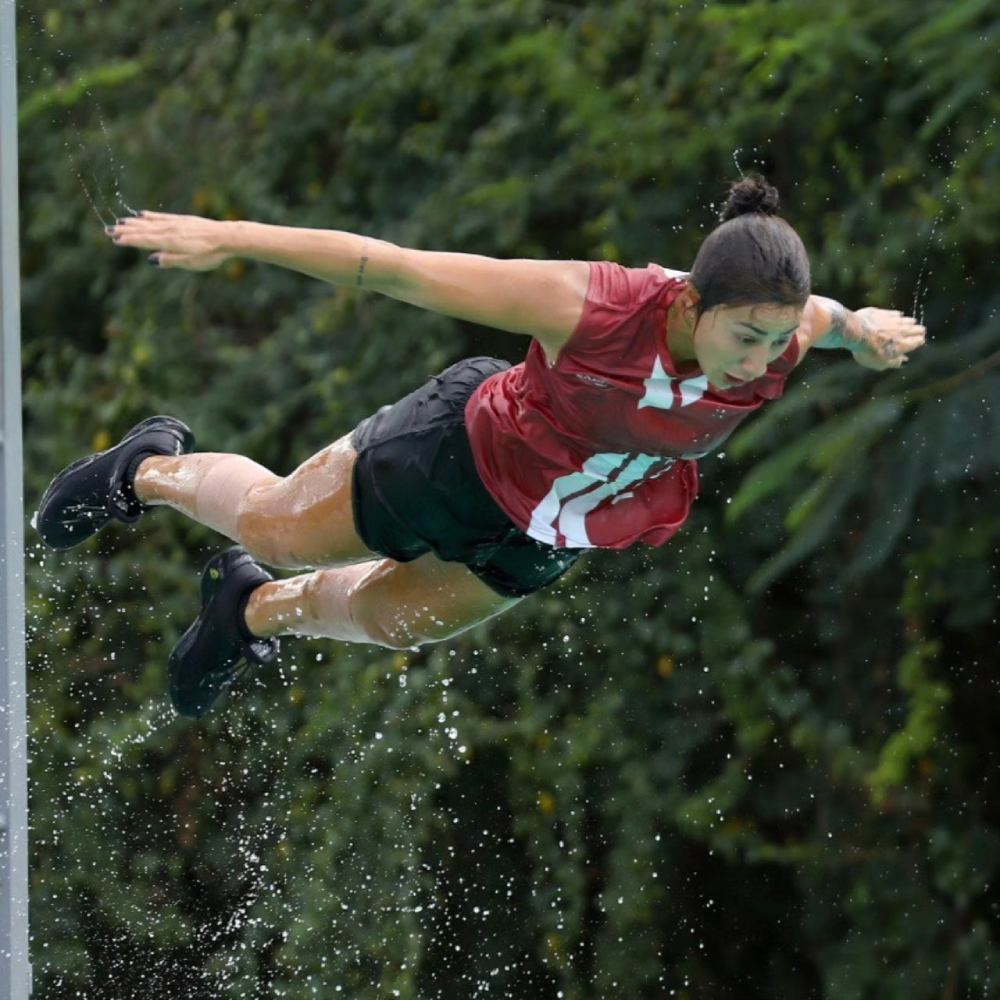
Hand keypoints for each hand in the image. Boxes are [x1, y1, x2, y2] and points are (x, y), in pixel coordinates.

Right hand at [106, 210, 233, 270]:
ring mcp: (176, 223)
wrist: (227, 237)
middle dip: (126, 231)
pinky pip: (162, 217)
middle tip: (108, 230)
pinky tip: (142, 214)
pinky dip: (151, 216)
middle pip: (144, 230)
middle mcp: (171, 230)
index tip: (115, 240)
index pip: (146, 241)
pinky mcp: (183, 220)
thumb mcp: (191, 263)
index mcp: (171, 242)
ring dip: (135, 223)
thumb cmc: (211, 254)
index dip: (130, 240)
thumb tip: (151, 260)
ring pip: (151, 222)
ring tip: (120, 222)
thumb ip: (171, 260)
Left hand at [850, 307, 926, 370]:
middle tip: (922, 330)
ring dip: (909, 322)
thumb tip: (901, 362)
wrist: (856, 332)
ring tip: (913, 322)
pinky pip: (892, 313)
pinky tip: (898, 314)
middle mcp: (899, 331)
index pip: (915, 342)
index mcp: (901, 344)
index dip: (919, 341)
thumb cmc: (868, 351)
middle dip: (918, 330)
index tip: (921, 340)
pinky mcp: (880, 313)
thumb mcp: (880, 363)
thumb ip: (893, 362)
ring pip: (904, 320)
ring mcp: (890, 320)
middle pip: (913, 329)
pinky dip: (897, 315)